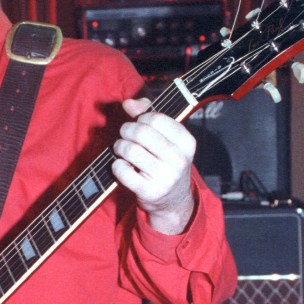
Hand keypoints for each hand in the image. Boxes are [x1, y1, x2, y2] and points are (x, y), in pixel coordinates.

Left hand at [112, 96, 195, 234]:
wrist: (172, 200)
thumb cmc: (165, 161)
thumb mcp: (166, 138)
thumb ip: (147, 114)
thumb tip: (128, 103)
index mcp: (186, 142)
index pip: (156, 118)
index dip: (141, 117)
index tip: (138, 123)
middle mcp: (179, 160)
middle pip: (141, 133)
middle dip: (126, 130)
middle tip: (124, 135)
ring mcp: (165, 177)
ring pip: (131, 150)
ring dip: (119, 147)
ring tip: (121, 149)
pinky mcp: (149, 192)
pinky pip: (123, 171)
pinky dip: (116, 165)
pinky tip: (121, 165)